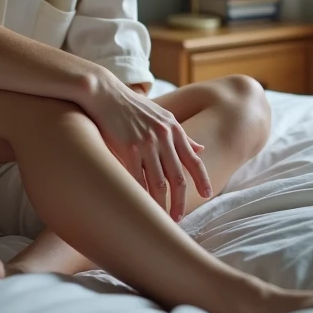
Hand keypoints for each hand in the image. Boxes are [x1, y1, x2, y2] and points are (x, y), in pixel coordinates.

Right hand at [83, 70, 212, 220]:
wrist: (105, 93)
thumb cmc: (131, 106)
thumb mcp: (162, 116)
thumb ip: (182, 135)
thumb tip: (201, 148)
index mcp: (173, 129)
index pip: (193, 159)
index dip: (202, 179)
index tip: (207, 195)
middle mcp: (164, 137)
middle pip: (178, 176)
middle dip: (181, 200)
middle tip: (180, 218)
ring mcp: (147, 143)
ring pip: (160, 182)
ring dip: (162, 204)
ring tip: (162, 218)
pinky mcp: (128, 149)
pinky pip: (138, 179)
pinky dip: (142, 195)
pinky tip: (143, 206)